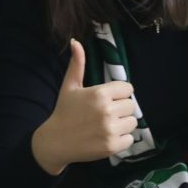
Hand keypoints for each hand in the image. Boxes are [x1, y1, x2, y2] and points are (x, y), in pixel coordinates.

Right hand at [31, 39, 137, 174]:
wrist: (55, 141)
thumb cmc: (64, 111)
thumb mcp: (70, 86)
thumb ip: (77, 63)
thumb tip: (75, 41)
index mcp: (99, 93)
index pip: (128, 89)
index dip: (119, 94)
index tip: (108, 100)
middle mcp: (107, 110)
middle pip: (131, 106)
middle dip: (120, 109)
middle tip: (105, 114)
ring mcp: (110, 129)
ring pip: (132, 122)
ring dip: (122, 124)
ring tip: (106, 125)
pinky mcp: (112, 146)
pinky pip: (130, 139)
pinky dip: (121, 139)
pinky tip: (107, 136)